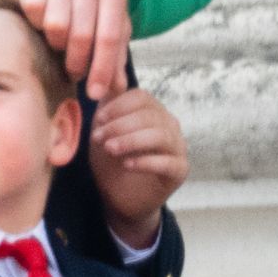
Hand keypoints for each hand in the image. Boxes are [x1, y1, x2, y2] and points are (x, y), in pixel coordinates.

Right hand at [20, 0, 130, 98]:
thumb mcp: (114, 21)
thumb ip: (116, 54)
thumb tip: (115, 89)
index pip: (110, 36)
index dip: (102, 69)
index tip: (95, 93)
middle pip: (81, 34)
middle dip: (78, 62)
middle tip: (75, 70)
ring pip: (55, 24)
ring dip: (57, 44)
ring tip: (61, 45)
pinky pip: (32, 9)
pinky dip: (37, 23)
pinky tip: (44, 24)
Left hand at [90, 86, 188, 249]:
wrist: (118, 199)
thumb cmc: (111, 162)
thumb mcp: (104, 131)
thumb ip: (107, 104)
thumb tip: (112, 77)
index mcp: (153, 112)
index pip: (141, 97)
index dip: (118, 106)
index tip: (98, 120)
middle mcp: (169, 125)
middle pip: (150, 115)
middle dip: (120, 125)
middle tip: (98, 138)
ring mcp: (177, 148)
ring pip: (160, 135)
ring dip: (131, 141)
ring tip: (110, 149)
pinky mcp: (179, 171)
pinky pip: (168, 162)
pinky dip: (146, 161)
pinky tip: (127, 165)